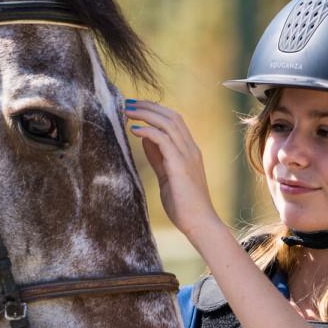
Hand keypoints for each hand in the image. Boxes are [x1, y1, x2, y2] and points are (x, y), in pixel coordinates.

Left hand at [124, 99, 221, 239]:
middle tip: (128, 103)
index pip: (174, 120)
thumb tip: (145, 138)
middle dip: (149, 106)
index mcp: (189, 151)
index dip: (155, 110)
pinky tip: (134, 129)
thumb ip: (158, 156)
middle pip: (171, 116)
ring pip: (168, 123)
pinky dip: (148, 131)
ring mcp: (187, 156)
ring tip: (128, 111)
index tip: (136, 107)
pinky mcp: (180, 165)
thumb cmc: (184, 204)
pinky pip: (164, 139)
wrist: (200, 223)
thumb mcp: (167, 175)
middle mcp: (190, 149)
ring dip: (146, 114)